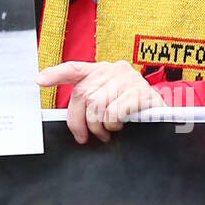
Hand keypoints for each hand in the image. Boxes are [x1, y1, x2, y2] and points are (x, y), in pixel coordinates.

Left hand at [37, 59, 167, 143]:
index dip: (56, 74)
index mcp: (102, 70)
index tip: (39, 80)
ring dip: (98, 126)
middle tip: (87, 136)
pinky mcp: (139, 92)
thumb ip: (92, 101)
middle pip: (83, 95)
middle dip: (80, 121)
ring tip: (107, 132)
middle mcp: (113, 70)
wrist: (165, 112)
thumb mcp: (112, 99)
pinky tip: (119, 126)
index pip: (75, 68)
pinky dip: (112, 124)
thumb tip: (74, 123)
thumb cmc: (134, 108)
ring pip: (97, 106)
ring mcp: (127, 79)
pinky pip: (114, 112)